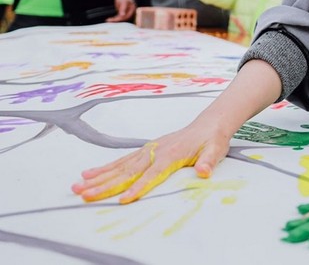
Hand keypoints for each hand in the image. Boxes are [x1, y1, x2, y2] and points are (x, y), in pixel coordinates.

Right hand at [72, 121, 229, 203]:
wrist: (209, 123)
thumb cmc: (212, 139)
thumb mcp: (216, 150)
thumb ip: (209, 161)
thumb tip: (204, 172)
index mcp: (172, 154)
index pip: (152, 174)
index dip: (138, 187)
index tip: (124, 200)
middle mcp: (155, 151)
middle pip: (128, 171)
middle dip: (106, 185)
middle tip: (84, 195)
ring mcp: (148, 150)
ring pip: (120, 166)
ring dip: (98, 177)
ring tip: (78, 186)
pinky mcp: (145, 150)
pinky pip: (122, 160)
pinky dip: (105, 168)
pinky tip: (89, 174)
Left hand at [107, 0, 135, 22]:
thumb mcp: (123, 2)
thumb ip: (123, 9)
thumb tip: (122, 15)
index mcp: (132, 9)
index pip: (125, 16)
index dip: (118, 19)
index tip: (112, 20)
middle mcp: (130, 12)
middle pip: (123, 18)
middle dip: (116, 20)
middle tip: (109, 21)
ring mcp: (127, 12)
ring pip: (121, 18)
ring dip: (115, 20)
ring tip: (108, 20)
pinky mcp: (123, 12)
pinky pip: (119, 16)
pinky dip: (115, 18)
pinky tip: (111, 19)